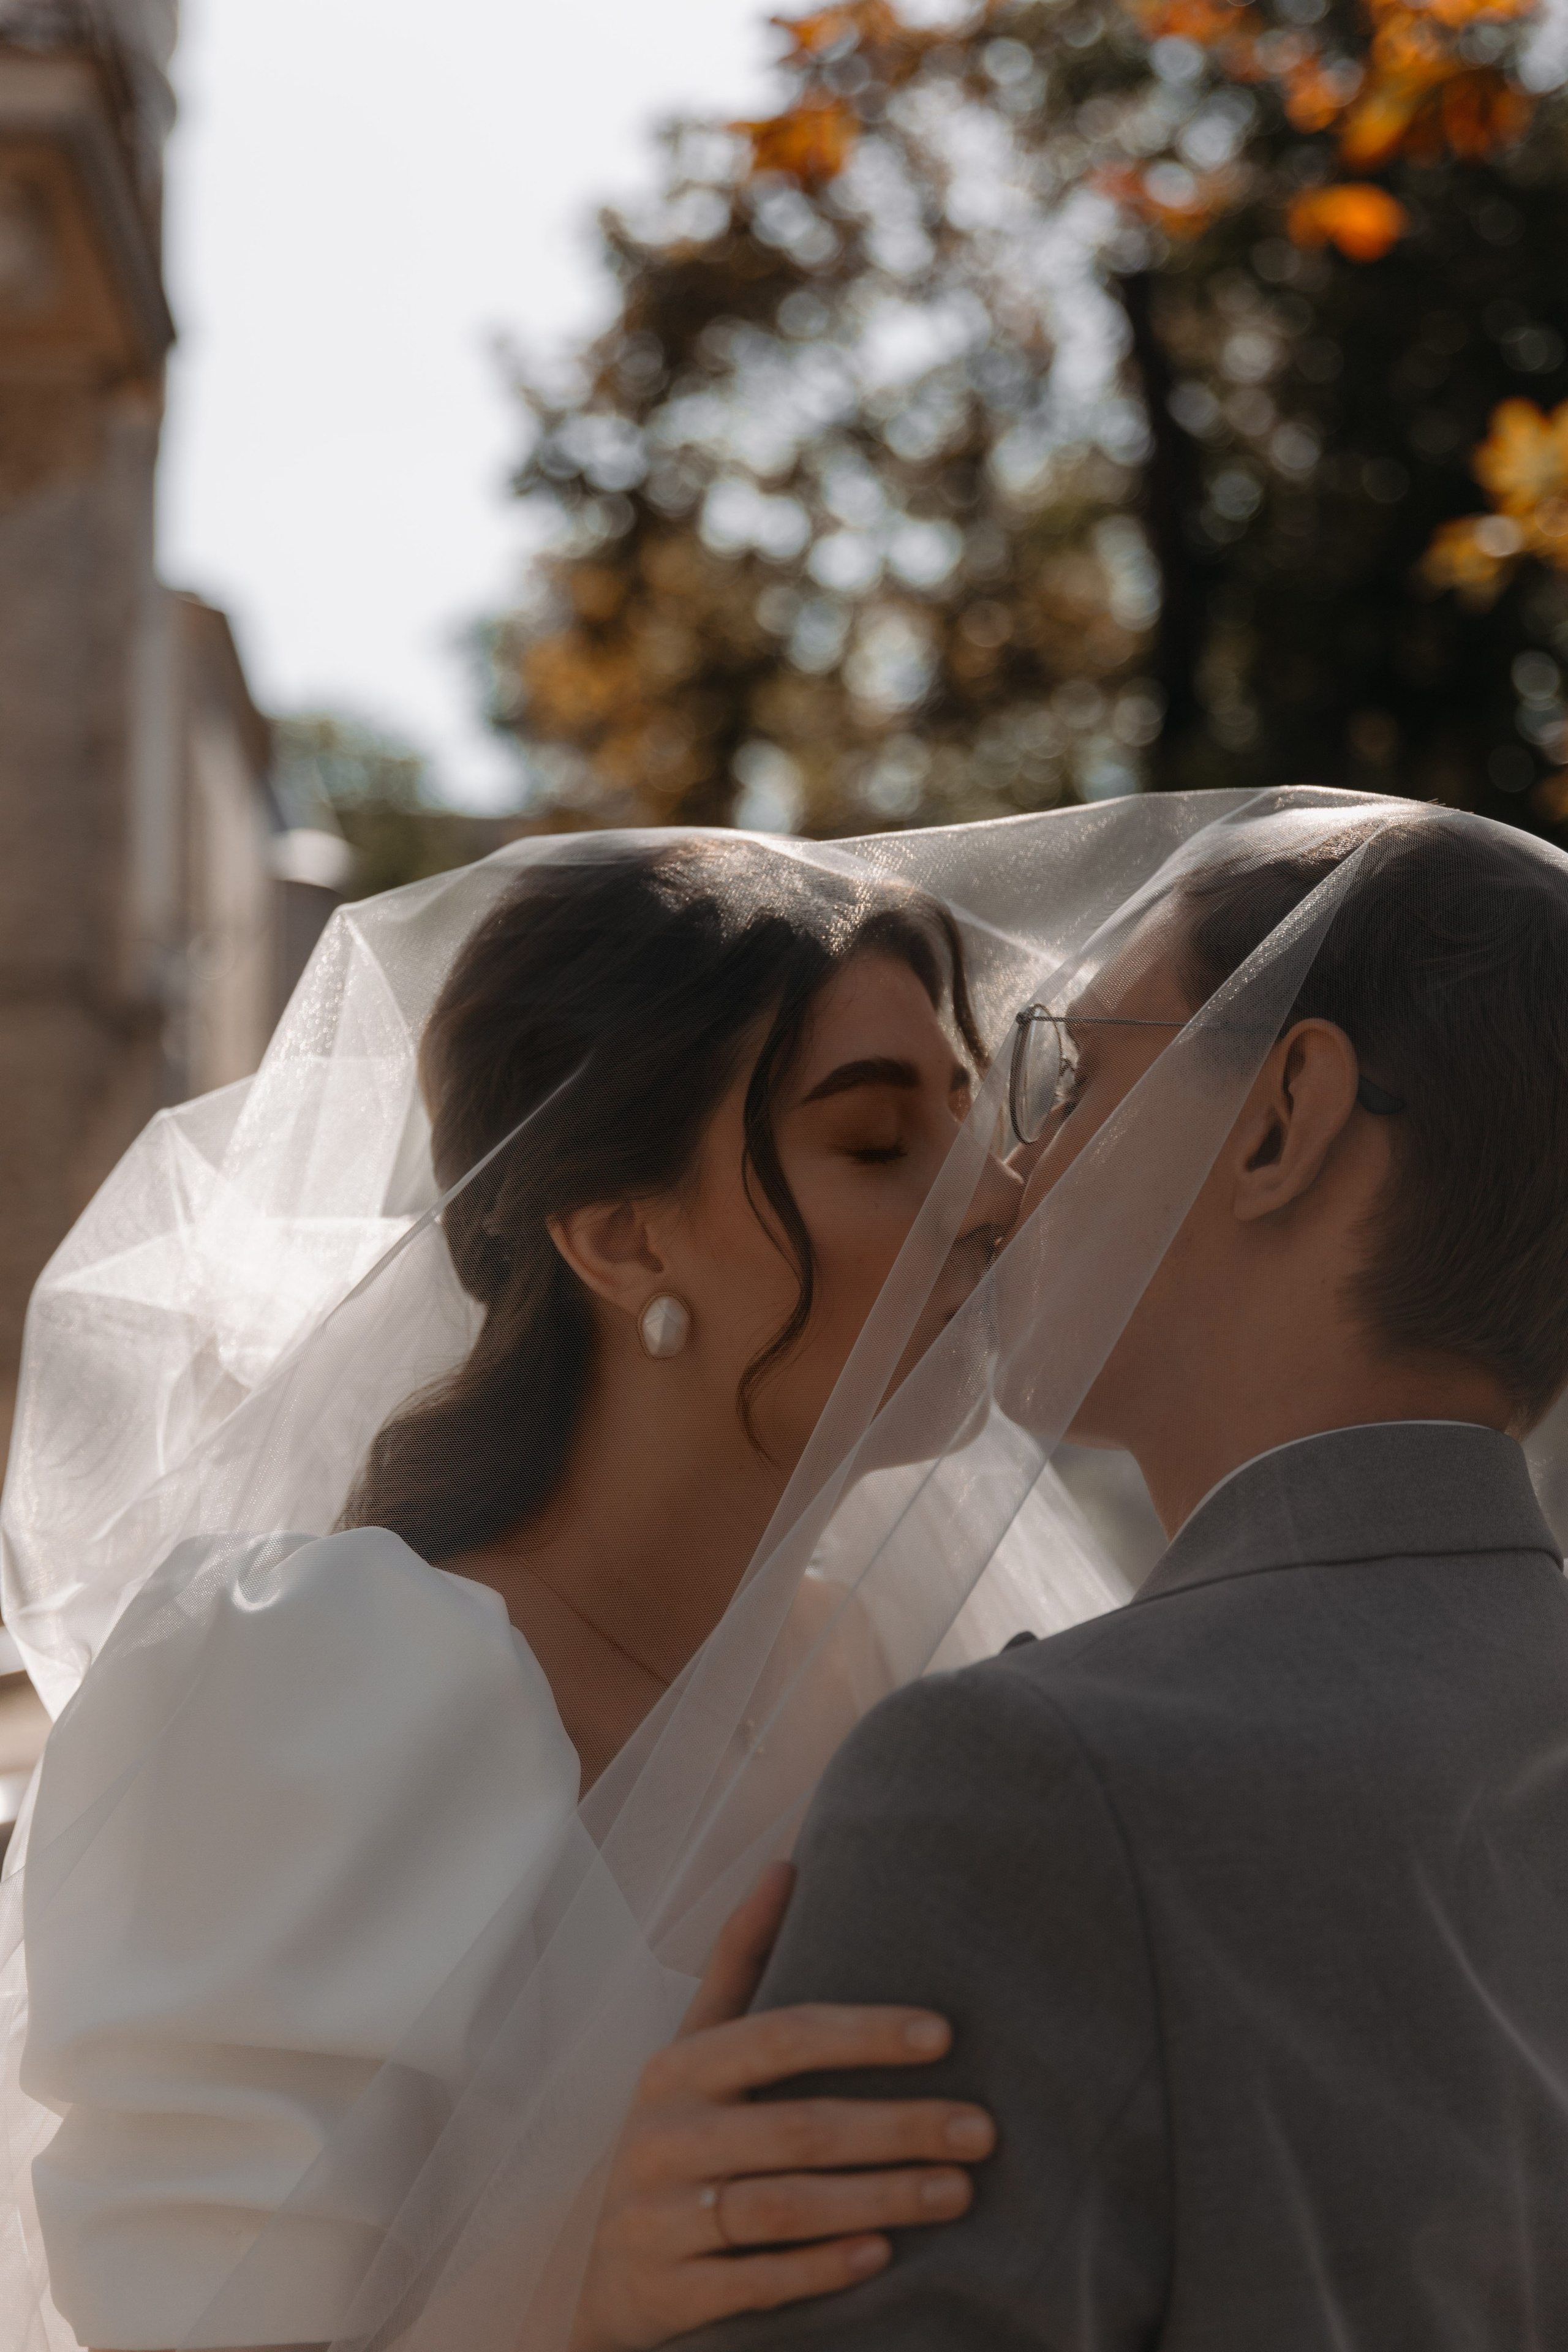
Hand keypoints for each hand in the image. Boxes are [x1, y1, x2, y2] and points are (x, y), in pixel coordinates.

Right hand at [570, 1862, 993, 2350]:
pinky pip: (756, 2280)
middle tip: (981, 2130)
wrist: (599, 2276)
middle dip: (898, 2126)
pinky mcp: (666, 2293)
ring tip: (958, 2192)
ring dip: (878, 2198)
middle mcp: (663, 2138)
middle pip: (797, 2126)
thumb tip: (786, 1864)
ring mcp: (659, 2220)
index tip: (945, 2034)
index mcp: (675, 2069)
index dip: (864, 2032)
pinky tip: (884, 2256)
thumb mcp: (694, 2053)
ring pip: (782, 2206)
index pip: (781, 2035)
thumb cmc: (674, 2143)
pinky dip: (822, 2268)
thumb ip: (741, 1963)